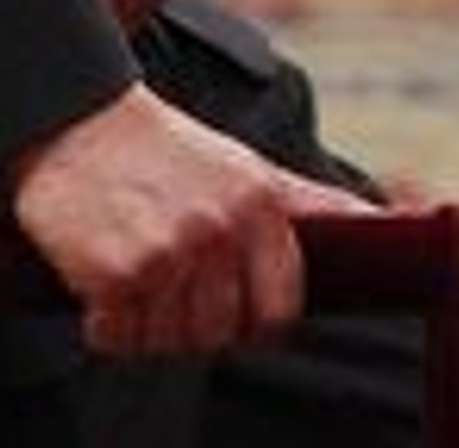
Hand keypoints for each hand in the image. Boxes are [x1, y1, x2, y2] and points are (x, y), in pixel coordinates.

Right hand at [9, 83, 318, 355]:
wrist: (77, 116)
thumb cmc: (167, 151)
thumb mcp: (249, 168)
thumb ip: (311, 206)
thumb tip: (381, 223)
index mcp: (261, 205)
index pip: (277, 309)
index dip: (249, 321)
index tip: (223, 308)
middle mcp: (221, 229)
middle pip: (218, 334)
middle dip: (188, 324)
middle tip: (164, 286)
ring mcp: (170, 251)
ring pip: (167, 342)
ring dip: (143, 324)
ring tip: (133, 274)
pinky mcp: (117, 271)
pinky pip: (116, 337)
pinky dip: (103, 323)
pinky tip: (101, 280)